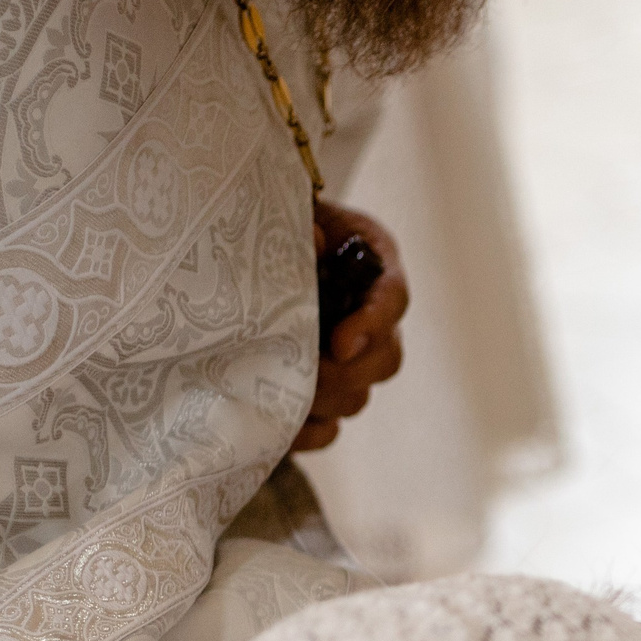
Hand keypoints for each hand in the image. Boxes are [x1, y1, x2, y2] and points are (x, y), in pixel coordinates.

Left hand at [295, 199, 407, 452]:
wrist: (247, 242)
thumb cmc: (272, 221)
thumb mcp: (288, 210)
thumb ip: (301, 223)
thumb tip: (314, 240)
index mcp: (374, 266)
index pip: (393, 299)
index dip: (372, 325)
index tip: (339, 343)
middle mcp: (372, 319)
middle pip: (385, 360)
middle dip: (343, 373)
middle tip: (298, 370)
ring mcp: (349, 362)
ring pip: (357, 398)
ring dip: (322, 399)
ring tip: (277, 388)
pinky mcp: (319, 394)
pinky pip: (328, 430)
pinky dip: (305, 431)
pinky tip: (273, 421)